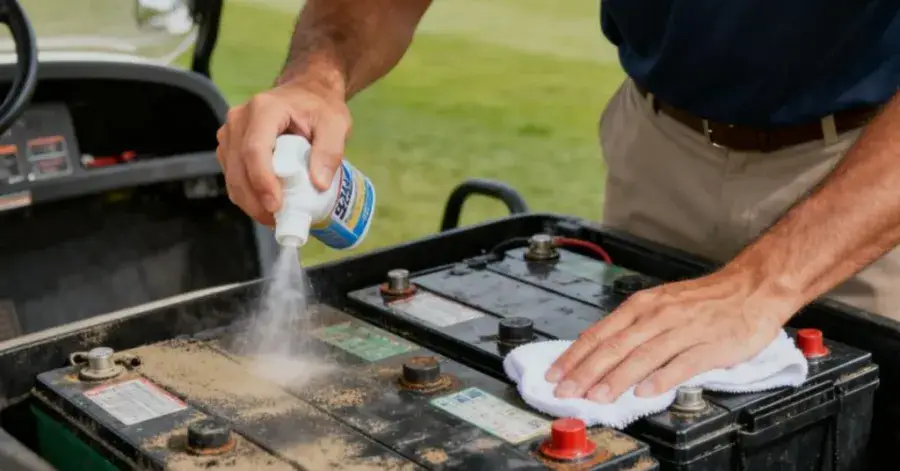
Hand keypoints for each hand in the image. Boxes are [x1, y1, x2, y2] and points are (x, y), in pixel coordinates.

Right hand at [215, 78, 350, 225]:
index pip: (255, 149)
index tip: (276, 206)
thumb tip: (318, 184)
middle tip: (276, 221)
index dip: (262, 181)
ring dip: (249, 201)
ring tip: (274, 217)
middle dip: (254, 200)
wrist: (305, 93)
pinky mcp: (228, 145)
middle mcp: (239, 119)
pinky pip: (232, 175)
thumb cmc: (320, 108)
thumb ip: (330, 151)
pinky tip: (265, 205)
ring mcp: (230, 132)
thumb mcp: (336, 124)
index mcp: (264, 109)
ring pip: (231, 175)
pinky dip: (246, 194)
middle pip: (238, 167)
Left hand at [544, 271, 802, 401]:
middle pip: (615, 346)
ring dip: (616, 378)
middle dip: (586, 372)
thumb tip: (599, 350)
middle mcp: (658, 315)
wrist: (751, 287)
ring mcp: (683, 330)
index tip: (555, 375)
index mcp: (642, 305)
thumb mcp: (660, 304)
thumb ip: (631, 327)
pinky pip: (682, 364)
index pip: (599, 333)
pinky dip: (661, 378)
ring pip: (642, 356)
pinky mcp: (710, 346)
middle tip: (567, 391)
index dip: (575, 356)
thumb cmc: (704, 299)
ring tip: (597, 396)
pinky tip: (645, 392)